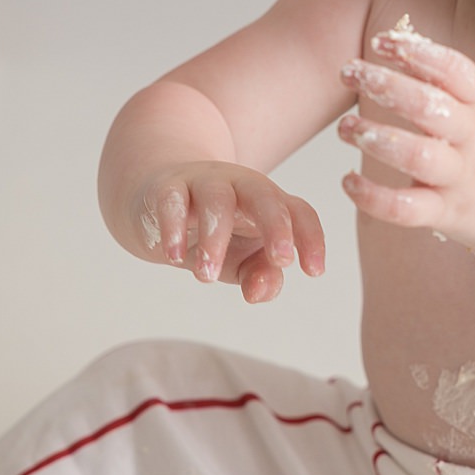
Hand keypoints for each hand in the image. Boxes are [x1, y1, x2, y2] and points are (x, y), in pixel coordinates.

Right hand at [133, 162, 326, 303]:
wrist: (161, 203)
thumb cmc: (215, 233)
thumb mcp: (242, 261)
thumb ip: (261, 277)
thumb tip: (259, 291)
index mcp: (268, 203)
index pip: (298, 212)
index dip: (311, 239)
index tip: (314, 271)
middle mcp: (241, 186)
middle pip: (265, 196)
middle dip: (277, 226)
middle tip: (281, 260)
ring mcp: (204, 183)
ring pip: (217, 200)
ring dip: (215, 239)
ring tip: (208, 275)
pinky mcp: (168, 188)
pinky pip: (173, 201)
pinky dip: (173, 229)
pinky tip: (174, 256)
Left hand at [336, 22, 474, 251]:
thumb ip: (453, 82)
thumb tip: (400, 43)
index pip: (454, 70)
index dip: (416, 53)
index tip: (380, 42)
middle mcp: (474, 140)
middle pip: (429, 108)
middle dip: (385, 85)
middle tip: (349, 72)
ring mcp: (461, 179)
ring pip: (416, 156)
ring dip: (375, 138)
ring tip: (345, 127)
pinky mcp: (447, 214)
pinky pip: (406, 208)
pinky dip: (372, 197)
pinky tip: (348, 181)